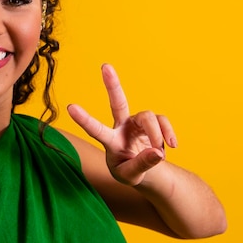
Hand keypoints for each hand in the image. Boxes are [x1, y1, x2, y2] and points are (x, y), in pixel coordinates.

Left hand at [67, 64, 177, 185]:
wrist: (142, 169)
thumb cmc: (129, 171)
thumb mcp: (131, 176)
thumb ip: (141, 165)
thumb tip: (157, 152)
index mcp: (110, 140)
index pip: (96, 130)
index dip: (84, 119)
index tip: (70, 107)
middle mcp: (121, 126)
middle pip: (117, 102)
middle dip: (112, 84)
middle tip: (105, 66)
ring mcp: (136, 122)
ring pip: (148, 117)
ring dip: (156, 135)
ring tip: (159, 154)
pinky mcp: (152, 122)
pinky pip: (162, 121)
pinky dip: (168, 133)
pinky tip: (172, 145)